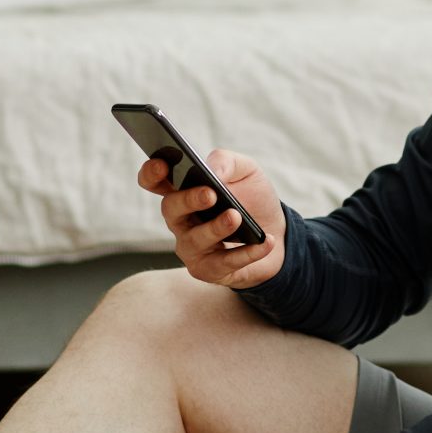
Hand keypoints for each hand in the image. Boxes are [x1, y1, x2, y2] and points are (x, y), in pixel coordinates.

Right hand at [138, 146, 287, 289]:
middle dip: (188, 200)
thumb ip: (227, 162)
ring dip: (216, 228)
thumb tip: (213, 171)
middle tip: (211, 194)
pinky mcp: (209, 270)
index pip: (154, 182)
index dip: (151, 173)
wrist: (279, 233)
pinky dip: (246, 253)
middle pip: (170, 209)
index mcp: (183, 191)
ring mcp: (192, 247)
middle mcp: (181, 220)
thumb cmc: (254, 199)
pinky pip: (223, 263)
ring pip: (194, 240)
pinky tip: (264, 241)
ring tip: (236, 217)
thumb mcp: (247, 171)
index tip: (162, 165)